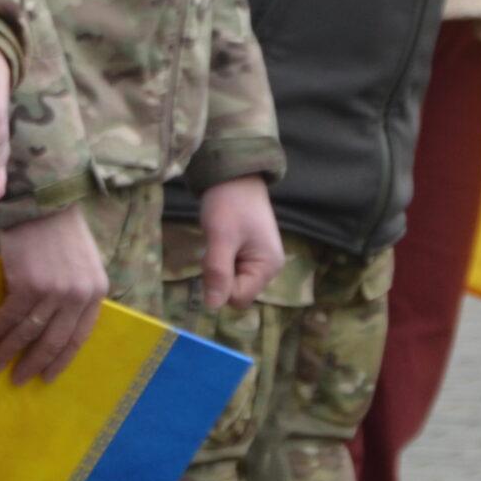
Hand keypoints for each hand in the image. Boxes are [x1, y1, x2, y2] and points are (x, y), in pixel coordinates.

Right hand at [0, 206, 108, 384]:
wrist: (43, 202)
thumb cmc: (60, 231)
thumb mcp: (83, 264)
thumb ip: (78, 293)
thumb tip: (56, 326)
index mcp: (96, 293)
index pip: (77, 338)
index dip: (59, 361)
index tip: (45, 376)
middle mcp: (78, 296)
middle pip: (53, 342)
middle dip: (33, 364)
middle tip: (18, 379)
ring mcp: (53, 291)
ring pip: (28, 333)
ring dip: (9, 351)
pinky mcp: (28, 284)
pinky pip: (10, 316)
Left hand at [196, 176, 285, 311]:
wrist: (234, 173)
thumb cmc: (229, 203)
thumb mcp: (221, 237)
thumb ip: (218, 272)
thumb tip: (212, 308)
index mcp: (268, 267)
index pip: (238, 298)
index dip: (220, 285)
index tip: (213, 259)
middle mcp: (268, 268)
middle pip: (236, 291)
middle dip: (220, 276)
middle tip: (215, 248)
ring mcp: (260, 259)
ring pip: (231, 280)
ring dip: (219, 266)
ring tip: (218, 241)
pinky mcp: (250, 251)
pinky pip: (232, 268)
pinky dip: (221, 258)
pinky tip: (220, 240)